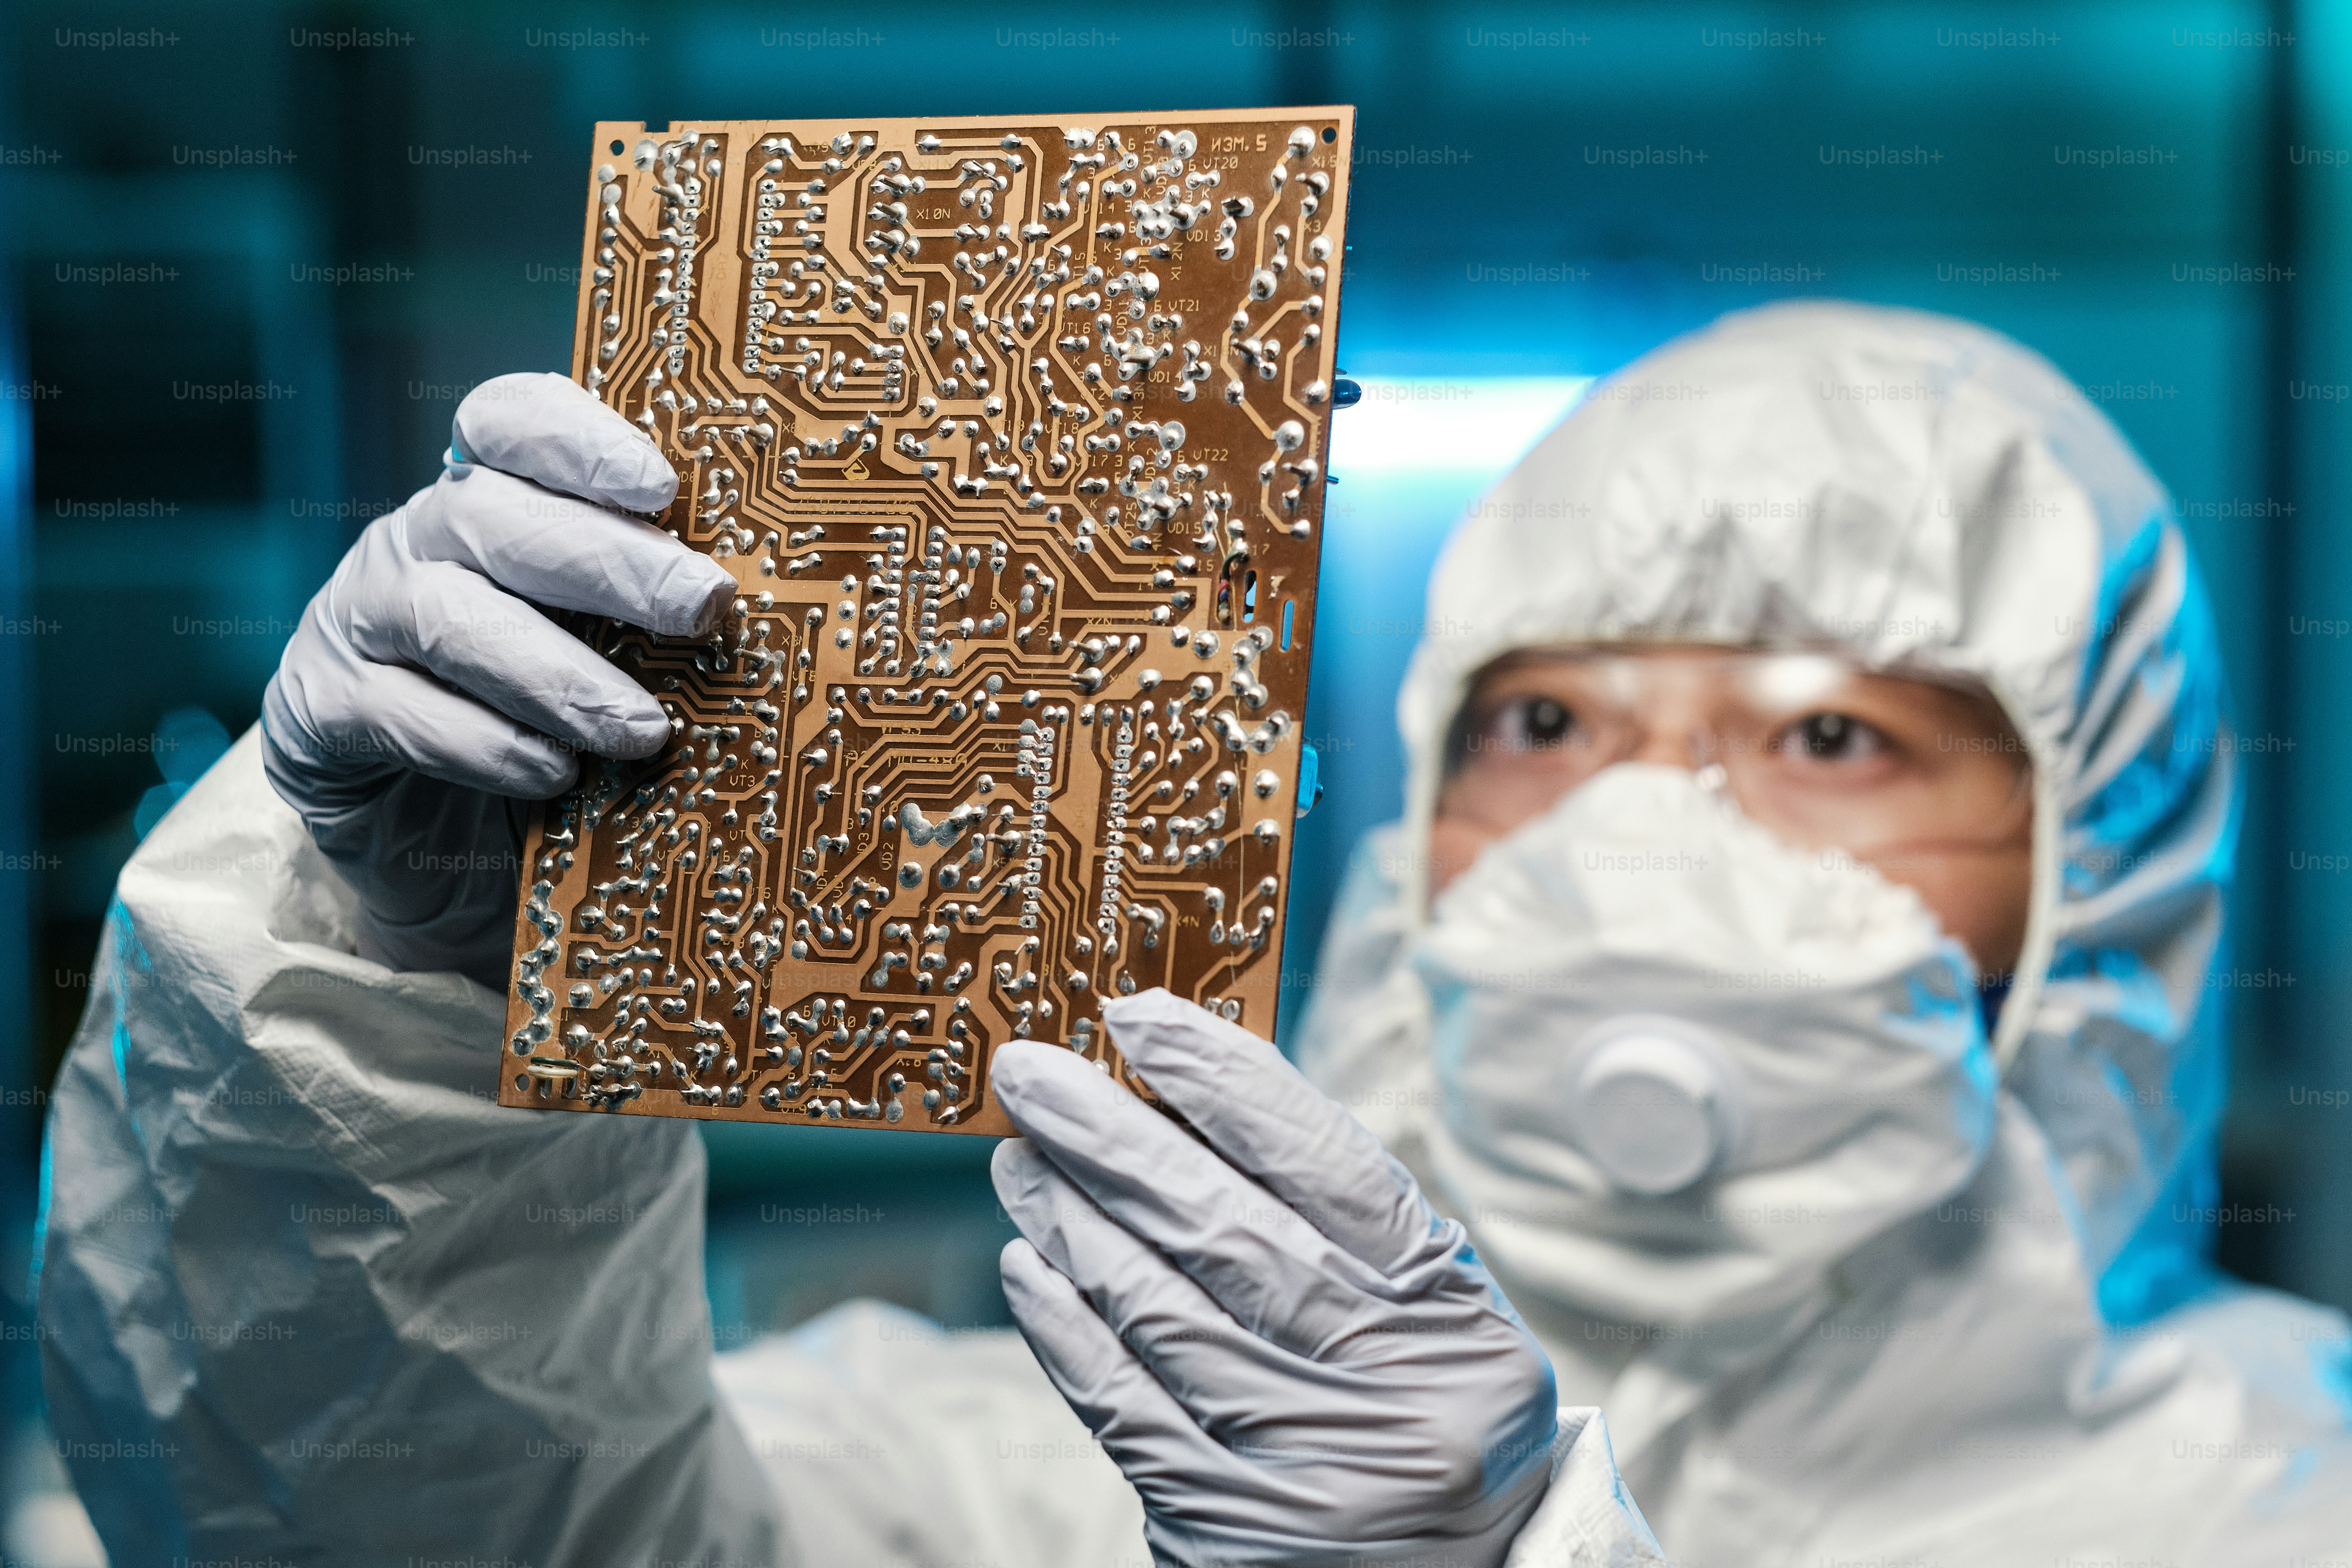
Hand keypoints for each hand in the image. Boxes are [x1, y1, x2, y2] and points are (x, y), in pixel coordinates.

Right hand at [260, 372, 733, 989]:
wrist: (427, 842)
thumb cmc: (542, 727)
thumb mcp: (602, 656)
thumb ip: (648, 617)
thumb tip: (759, 611)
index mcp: (485, 502)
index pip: (510, 422)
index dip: (580, 441)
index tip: (662, 486)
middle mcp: (416, 543)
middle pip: (496, 516)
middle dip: (609, 562)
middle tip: (703, 606)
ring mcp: (357, 621)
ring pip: (449, 616)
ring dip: (556, 673)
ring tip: (641, 728)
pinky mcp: (319, 712)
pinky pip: (397, 713)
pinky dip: (483, 744)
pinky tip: (553, 774)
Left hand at [990, 989, 1559, 1566]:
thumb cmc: (1420, 1422)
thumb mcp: (1424, 1320)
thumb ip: (1333, 1227)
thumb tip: (1182, 1104)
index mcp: (1453, 1324)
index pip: (1329, 1168)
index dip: (1225, 1080)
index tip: (1140, 1018)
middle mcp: (1392, 1400)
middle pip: (1229, 1234)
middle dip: (1115, 1139)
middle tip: (1033, 1075)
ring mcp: (1308, 1477)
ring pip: (1157, 1314)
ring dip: (1071, 1223)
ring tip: (1019, 1160)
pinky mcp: (1226, 1535)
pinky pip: (1120, 1407)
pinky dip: (1063, 1327)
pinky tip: (1027, 1266)